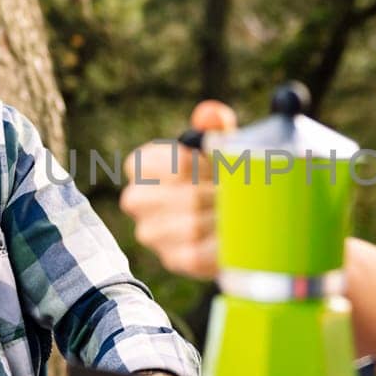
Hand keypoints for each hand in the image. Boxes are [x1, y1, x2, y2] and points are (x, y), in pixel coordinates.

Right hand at [119, 100, 236, 279]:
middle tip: (237, 193)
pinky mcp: (173, 260)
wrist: (236, 222)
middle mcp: (137, 200)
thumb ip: (217, 128)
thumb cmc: (220, 177)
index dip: (194, 167)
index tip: (218, 167)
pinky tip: (234, 235)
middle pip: (180, 197)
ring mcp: (151, 233)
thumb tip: (210, 115)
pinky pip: (198, 253)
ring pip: (190, 225)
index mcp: (143, 167)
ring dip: (221, 219)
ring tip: (238, 213)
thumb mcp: (221, 149)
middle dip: (213, 195)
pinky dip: (221, 244)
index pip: (156, 164)